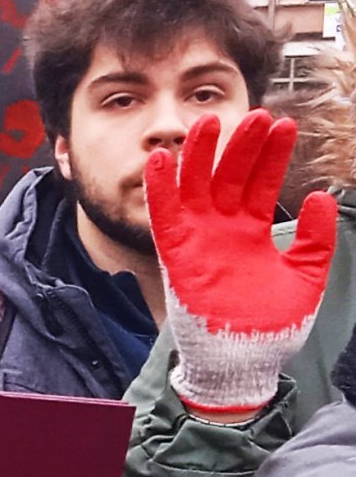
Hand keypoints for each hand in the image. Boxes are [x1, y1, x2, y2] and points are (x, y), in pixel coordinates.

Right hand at [145, 110, 337, 417]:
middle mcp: (223, 230)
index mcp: (252, 233)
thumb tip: (318, 197)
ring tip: (210, 121)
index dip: (272, 154)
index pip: (261, 182)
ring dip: (199, 154)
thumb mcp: (308, 275)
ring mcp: (198, 240)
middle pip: (229, 175)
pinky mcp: (176, 254)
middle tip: (257, 115)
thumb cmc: (274, 326)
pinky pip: (162, 215)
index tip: (286, 125)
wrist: (245, 361)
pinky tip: (161, 161)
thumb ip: (315, 237)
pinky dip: (159, 189)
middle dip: (242, 144)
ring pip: (194, 186)